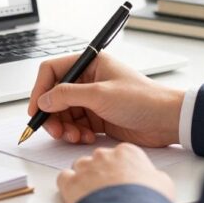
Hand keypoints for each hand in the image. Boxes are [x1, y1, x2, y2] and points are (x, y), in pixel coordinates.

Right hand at [27, 52, 184, 146]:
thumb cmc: (142, 99)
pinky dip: (76, 134)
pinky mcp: (98, 117)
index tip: (35, 109)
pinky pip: (76, 125)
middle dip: (52, 114)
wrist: (168, 121)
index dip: (40, 89)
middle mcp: (89, 80)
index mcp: (90, 64)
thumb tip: (43, 101)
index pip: (52, 71)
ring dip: (64, 127)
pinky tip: (85, 138)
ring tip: (74, 137)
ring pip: (64, 113)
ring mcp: (93, 100)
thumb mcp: (100, 94)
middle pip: (55, 96)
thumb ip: (67, 96)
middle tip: (54, 130)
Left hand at [57, 143, 174, 202]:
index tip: (123, 180)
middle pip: (99, 160)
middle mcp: (103, 155)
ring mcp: (85, 167)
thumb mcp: (162, 184)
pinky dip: (69, 186)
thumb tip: (152, 180)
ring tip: (95, 197)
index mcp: (127, 152)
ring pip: (80, 167)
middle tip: (109, 192)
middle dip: (102, 174)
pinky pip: (65, 178)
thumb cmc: (148, 201)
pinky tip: (79, 197)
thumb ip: (152, 175)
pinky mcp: (71, 182)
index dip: (121, 170)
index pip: (119, 155)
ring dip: (86, 179)